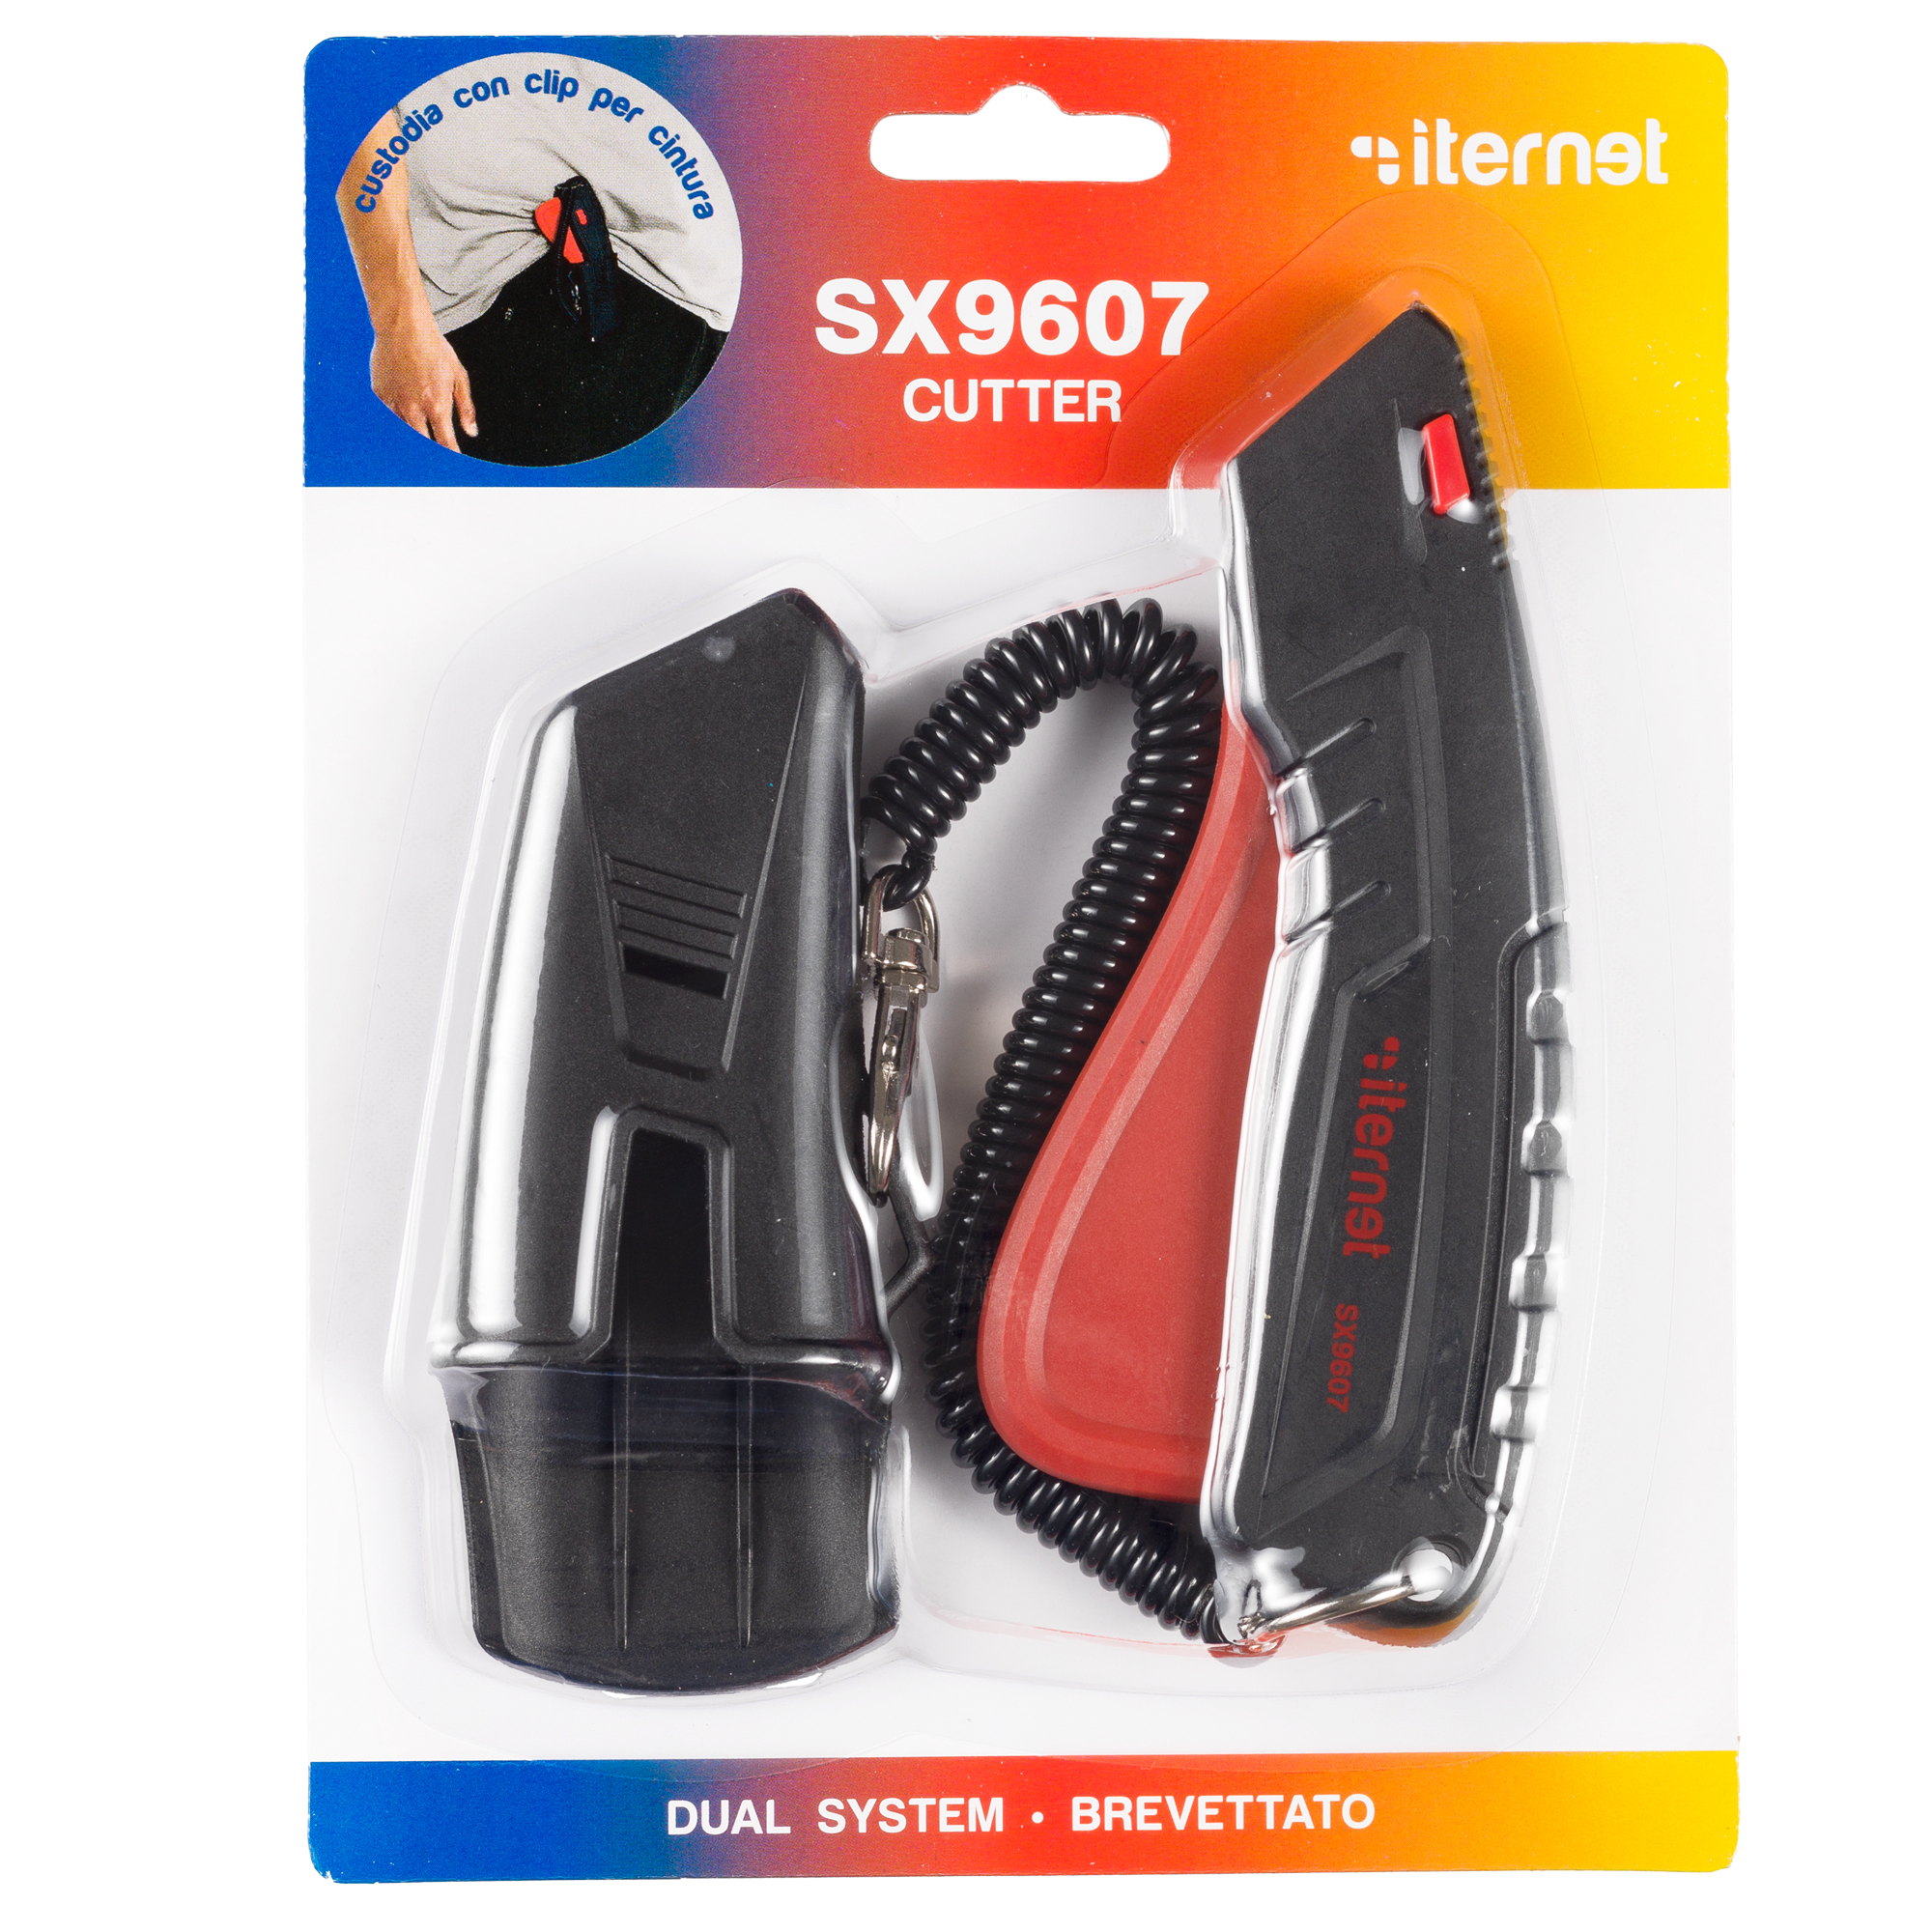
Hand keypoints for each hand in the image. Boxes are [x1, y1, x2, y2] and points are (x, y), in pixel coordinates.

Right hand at [369, 310, 477, 451]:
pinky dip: (395, 420)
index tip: (454, 460)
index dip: (451, 455)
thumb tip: (471, 431)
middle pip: (422, 443)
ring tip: (419, 434)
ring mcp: (395, 402)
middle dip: (430, 450)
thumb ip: (466, 407)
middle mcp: (414, 408)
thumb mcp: (458, 375)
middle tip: (435, 455)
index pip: (445, 443)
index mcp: (437, 405)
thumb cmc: (432, 347)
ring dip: (412, 435)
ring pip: (403, 431)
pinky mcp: (380, 394)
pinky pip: (387, 416)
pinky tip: (401, 419)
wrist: (403, 326)